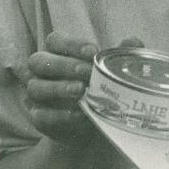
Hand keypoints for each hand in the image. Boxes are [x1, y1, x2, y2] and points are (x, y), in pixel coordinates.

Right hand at [24, 32, 143, 145]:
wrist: (93, 128)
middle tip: (87, 72)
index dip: (72, 44)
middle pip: (39, 60)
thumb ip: (120, 55)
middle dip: (64, 65)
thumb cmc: (99, 89)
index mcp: (57, 53)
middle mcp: (41, 72)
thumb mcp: (111, 72)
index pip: (55, 40)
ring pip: (35, 87)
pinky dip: (60, 115)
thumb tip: (132, 41)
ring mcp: (37, 96)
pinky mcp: (39, 118)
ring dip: (58, 88)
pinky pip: (41, 115)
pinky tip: (79, 115)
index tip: (93, 52)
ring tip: (81, 91)